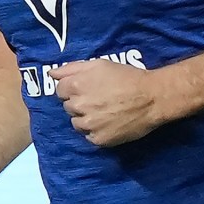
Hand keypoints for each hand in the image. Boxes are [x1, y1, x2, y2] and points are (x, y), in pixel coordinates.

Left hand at [54, 59, 168, 146]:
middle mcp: (78, 106)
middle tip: (99, 99)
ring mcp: (88, 125)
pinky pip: (89, 136)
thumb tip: (52, 74)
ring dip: (86, 118)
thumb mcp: (99, 64)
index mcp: (76, 85)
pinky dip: (96, 131)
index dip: (73, 88)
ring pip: (77, 123)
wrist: (152, 98)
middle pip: (68, 106)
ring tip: (105, 111)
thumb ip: (71, 68)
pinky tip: (109, 122)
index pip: (60, 90)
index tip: (88, 88)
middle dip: (80, 102)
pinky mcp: (98, 139)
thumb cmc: (127, 77)